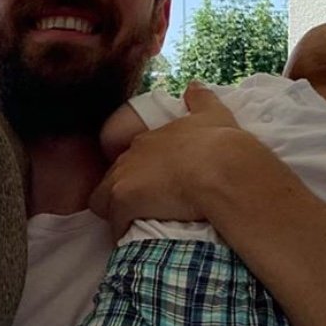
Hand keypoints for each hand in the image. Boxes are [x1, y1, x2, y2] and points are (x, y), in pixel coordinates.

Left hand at [89, 81, 245, 238]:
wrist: (220, 167)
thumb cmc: (220, 143)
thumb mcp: (214, 115)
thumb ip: (202, 101)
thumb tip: (193, 86)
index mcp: (151, 138)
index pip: (132, 158)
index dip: (139, 174)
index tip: (152, 186)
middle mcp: (133, 155)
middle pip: (114, 177)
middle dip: (125, 193)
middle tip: (144, 209)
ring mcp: (125, 176)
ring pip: (105, 199)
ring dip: (117, 213)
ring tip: (135, 226)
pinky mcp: (124, 200)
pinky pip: (114, 222)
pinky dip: (122, 231)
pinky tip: (134, 238)